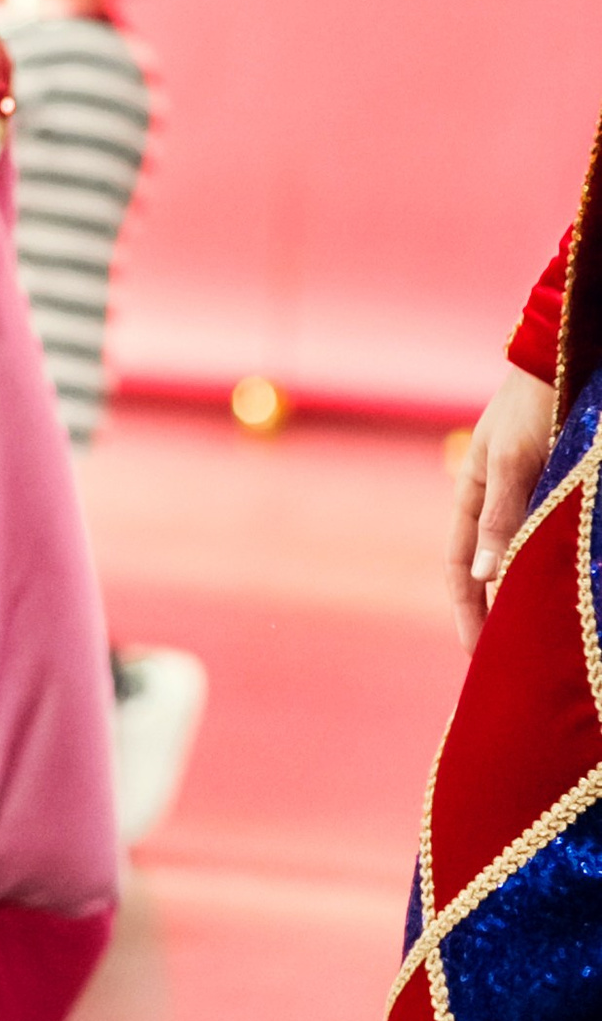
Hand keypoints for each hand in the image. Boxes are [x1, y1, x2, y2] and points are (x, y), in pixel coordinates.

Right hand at [448, 364, 555, 647]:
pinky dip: (548, 569)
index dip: (466, 611)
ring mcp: (525, 497)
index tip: (476, 654)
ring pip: (519, 559)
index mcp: (471, 494)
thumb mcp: (512, 462)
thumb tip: (482, 578)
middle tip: (508, 660)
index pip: (458, 568)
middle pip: (487, 570)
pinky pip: (545, 541)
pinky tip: (560, 589)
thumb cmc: (532, 407)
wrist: (563, 360)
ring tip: (536, 636)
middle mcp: (495, 501)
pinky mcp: (554, 491)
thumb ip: (501, 517)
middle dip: (493, 615)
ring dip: (523, 595)